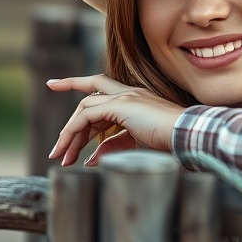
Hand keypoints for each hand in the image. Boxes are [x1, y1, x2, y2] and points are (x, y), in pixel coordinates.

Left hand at [46, 74, 183, 166]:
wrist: (189, 134)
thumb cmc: (171, 141)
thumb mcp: (138, 143)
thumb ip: (114, 146)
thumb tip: (91, 158)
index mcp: (135, 98)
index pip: (100, 88)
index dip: (75, 84)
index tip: (52, 83)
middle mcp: (128, 92)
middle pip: (88, 98)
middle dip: (70, 123)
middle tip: (57, 150)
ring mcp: (125, 96)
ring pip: (85, 108)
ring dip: (70, 133)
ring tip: (62, 157)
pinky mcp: (122, 105)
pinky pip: (88, 115)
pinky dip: (76, 132)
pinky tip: (73, 152)